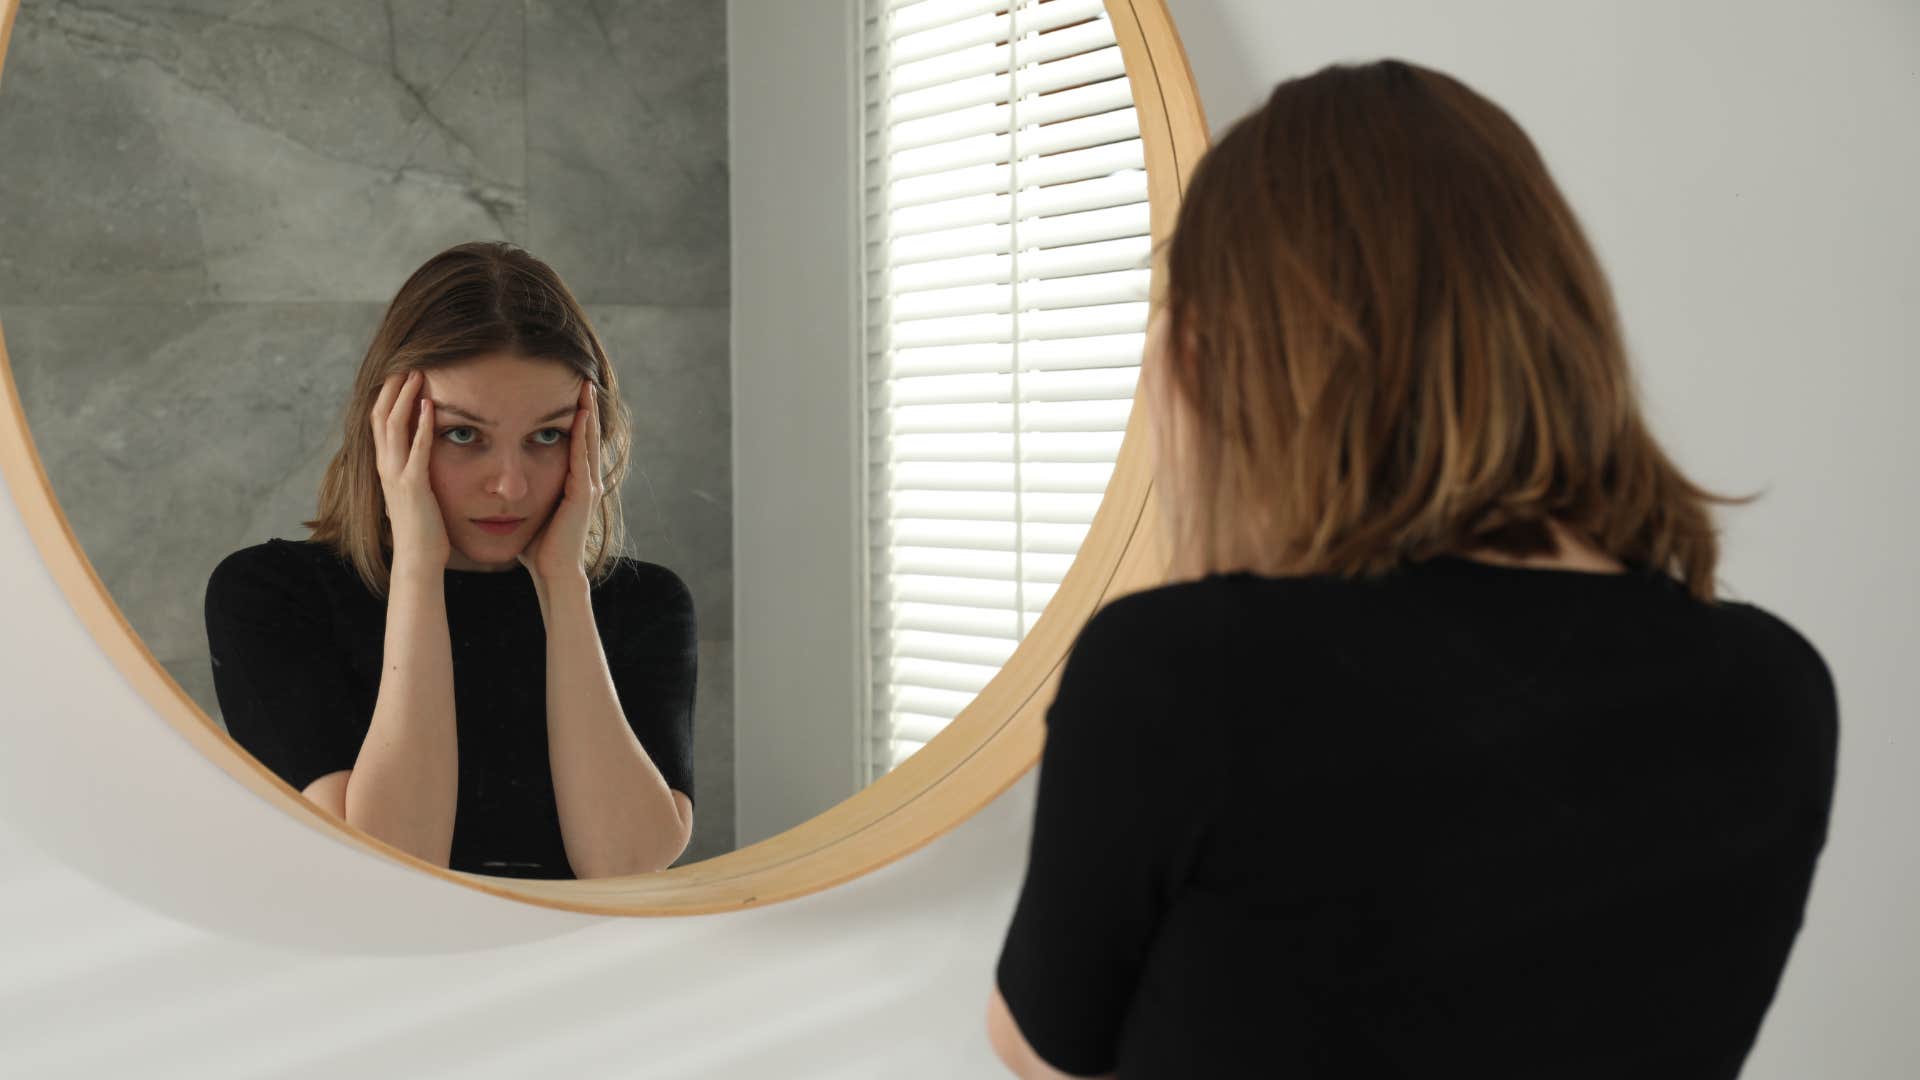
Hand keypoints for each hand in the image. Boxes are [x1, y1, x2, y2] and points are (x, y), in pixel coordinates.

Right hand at [370, 370, 450, 570]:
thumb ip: (412, 470)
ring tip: (417, 374)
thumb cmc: (422, 528)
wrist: (417, 559)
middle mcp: (385, 467)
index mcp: (385, 467)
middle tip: (406, 363)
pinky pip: (416, 450)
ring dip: (405, 398)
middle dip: (392, 388)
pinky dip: (422, 426)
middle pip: (381, 417)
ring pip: (394, 427)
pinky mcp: (413, 486)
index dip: (386, 396)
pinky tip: (430, 407)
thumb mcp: (414, 491)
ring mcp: (396, 476)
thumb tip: (419, 452)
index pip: (379, 423)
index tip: (399, 374)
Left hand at [517, 379, 600, 585]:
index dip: (574, 419)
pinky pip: (582, 456)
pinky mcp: (581, 493)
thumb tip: (500, 488)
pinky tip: (580, 413)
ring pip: (588, 440)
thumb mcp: (529, 513)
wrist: (554, 573)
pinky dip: (582, 433)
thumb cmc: (539, 548)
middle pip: (586, 436)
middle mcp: (584, 481)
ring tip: (586, 387)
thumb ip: (521, 497)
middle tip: (584, 379)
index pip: (574, 443)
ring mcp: (586, 486)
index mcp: (572, 485)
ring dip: (588, 412)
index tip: (569, 395)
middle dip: (585, 407)